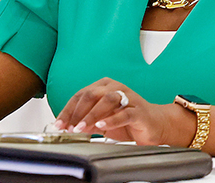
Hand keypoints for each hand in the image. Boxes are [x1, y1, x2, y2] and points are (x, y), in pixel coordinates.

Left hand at [54, 78, 190, 145]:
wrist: (155, 124)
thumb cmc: (128, 120)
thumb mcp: (103, 121)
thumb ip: (88, 121)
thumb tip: (70, 126)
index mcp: (105, 87)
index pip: (81, 94)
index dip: (68, 110)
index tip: (59, 123)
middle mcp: (116, 88)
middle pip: (92, 94)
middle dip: (77, 111)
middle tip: (69, 126)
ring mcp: (128, 97)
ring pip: (107, 100)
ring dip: (92, 115)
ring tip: (81, 127)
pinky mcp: (138, 110)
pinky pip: (124, 113)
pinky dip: (112, 119)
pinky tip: (102, 126)